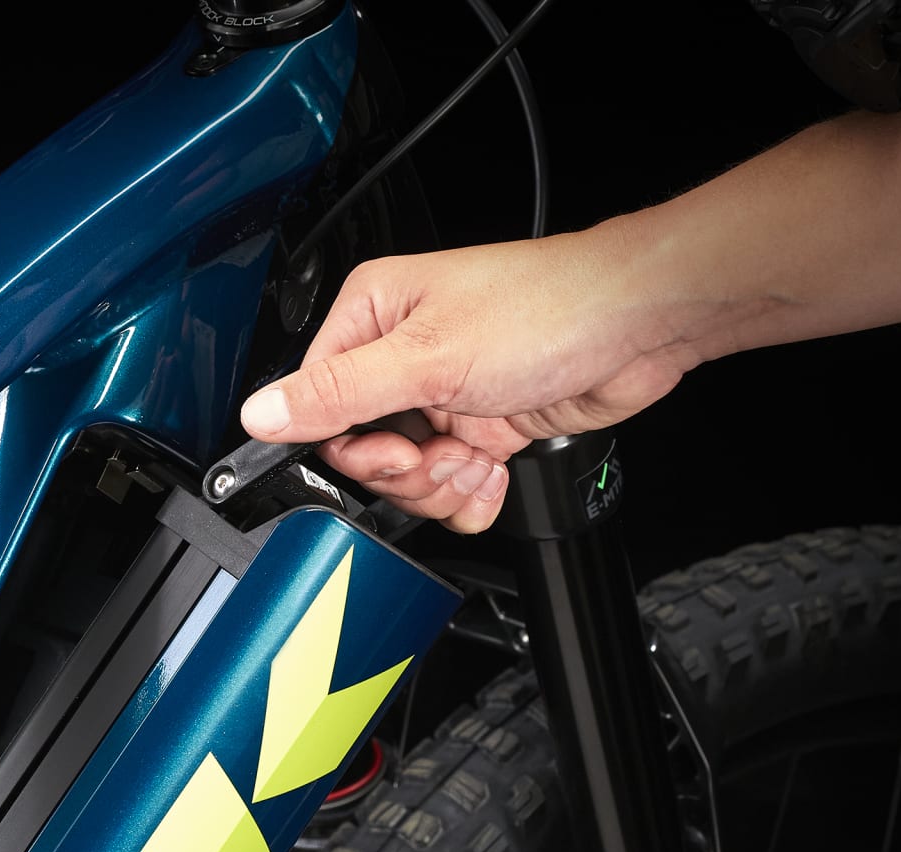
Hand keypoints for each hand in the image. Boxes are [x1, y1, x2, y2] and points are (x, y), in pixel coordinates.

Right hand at [240, 226, 692, 531]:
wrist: (640, 325)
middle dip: (404, 471)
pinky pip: (450, 486)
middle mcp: (403, 354)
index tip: (390, 452)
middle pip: (361, 450)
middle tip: (440, 454)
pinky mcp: (481, 426)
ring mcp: (443, 394)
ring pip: (406, 477)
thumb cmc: (548, 308)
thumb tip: (260, 413)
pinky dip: (470, 494)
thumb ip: (336, 394)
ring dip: (442, 485)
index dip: (350, 445)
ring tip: (478, 459)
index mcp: (372, 316)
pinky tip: (496, 470)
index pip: (318, 403)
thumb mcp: (425, 357)